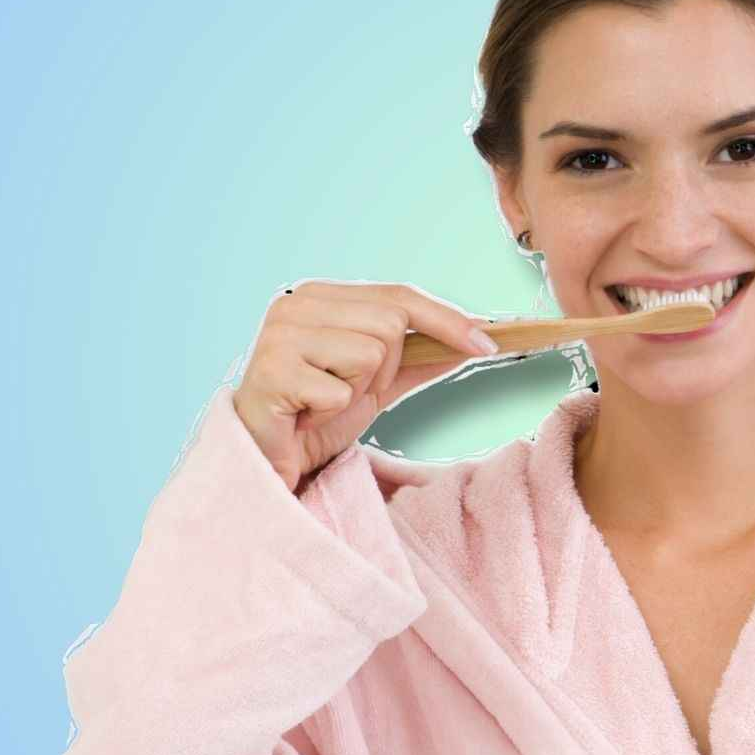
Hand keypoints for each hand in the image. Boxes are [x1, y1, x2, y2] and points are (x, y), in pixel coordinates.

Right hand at [231, 280, 495, 490]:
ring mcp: (279, 334)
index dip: (448, 319)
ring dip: (355, 391)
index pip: (399, 296)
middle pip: (389, 325)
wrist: (265, 458)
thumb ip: (419, 358)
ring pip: (368, 355)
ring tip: (323, 403)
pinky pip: (339, 391)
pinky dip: (330, 413)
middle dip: (384, 370)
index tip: (489, 343)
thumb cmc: (316, 415)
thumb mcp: (377, 384)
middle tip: (347, 392)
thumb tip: (475, 339)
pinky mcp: (270, 371)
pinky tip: (305, 415)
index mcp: (322, 296)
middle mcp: (296, 303)